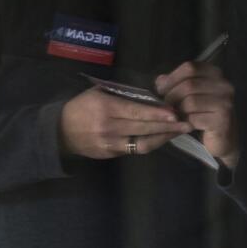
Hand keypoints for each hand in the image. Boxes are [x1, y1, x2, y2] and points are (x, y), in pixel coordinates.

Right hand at [59, 88, 191, 158]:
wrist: (60, 132)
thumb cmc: (82, 106)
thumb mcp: (98, 93)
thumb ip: (123, 93)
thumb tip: (152, 94)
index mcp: (106, 108)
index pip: (136, 112)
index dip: (156, 114)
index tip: (174, 113)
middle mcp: (109, 127)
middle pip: (143, 128)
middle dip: (167, 126)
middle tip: (186, 123)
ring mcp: (110, 144)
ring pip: (142, 143)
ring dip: (163, 137)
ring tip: (180, 131)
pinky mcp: (112, 154)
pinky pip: (136, 149)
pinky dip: (151, 143)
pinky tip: (163, 137)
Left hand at [155, 62, 239, 168]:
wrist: (222, 138)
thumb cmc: (203, 114)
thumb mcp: (190, 94)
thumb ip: (175, 84)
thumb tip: (160, 81)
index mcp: (216, 74)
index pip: (190, 67)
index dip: (172, 78)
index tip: (161, 89)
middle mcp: (224, 85)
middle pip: (188, 84)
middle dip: (171, 96)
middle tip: (165, 106)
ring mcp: (225, 102)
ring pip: (190, 101)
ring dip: (178, 111)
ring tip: (176, 115)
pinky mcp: (222, 120)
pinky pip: (194, 118)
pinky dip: (185, 122)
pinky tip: (185, 124)